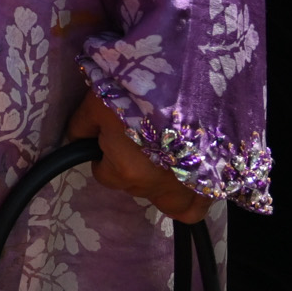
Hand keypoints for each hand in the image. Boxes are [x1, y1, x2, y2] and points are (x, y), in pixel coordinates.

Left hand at [66, 89, 210, 222]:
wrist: (193, 82)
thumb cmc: (138, 92)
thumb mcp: (97, 103)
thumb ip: (82, 127)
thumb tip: (78, 139)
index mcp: (126, 171)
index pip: (103, 174)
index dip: (104, 153)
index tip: (112, 135)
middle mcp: (157, 188)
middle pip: (135, 186)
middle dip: (133, 166)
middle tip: (141, 136)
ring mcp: (189, 189)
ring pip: (167, 202)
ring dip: (160, 184)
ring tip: (163, 158)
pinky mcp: (213, 184)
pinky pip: (196, 208)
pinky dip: (189, 199)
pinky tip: (185, 184)